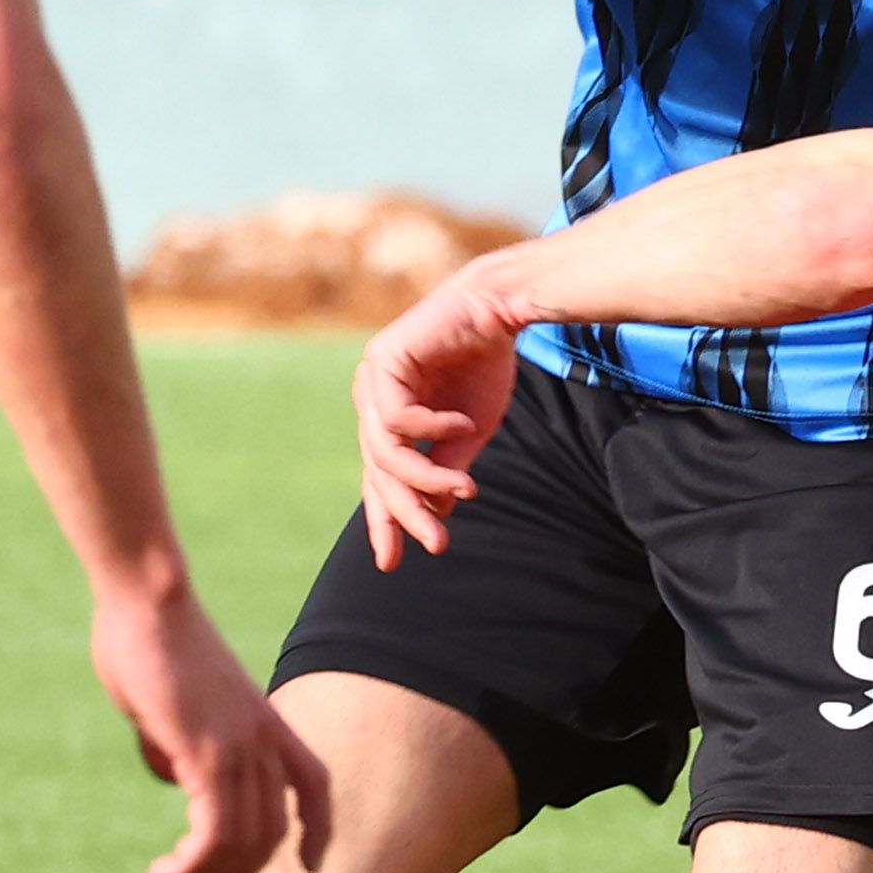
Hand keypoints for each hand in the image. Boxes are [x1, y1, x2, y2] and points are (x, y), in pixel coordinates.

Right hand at [90, 580, 331, 872]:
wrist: (147, 599)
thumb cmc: (146, 638)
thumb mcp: (170, 703)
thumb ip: (178, 742)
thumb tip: (175, 775)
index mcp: (264, 721)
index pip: (314, 784)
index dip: (318, 829)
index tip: (305, 864)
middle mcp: (263, 739)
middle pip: (272, 832)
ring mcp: (240, 747)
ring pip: (242, 842)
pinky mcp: (208, 754)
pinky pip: (213, 833)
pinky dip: (192, 866)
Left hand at [353, 265, 532, 566]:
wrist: (499, 309)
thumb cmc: (484, 366)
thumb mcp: (469, 434)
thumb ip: (446, 472)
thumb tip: (435, 520)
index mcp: (388, 420)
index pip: (379, 480)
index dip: (385, 520)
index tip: (391, 564)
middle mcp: (373, 402)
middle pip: (379, 473)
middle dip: (407, 513)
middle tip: (436, 546)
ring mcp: (372, 381)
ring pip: (385, 452)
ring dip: (425, 479)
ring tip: (464, 493)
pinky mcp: (382, 361)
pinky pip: (399, 418)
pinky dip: (432, 430)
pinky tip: (461, 425)